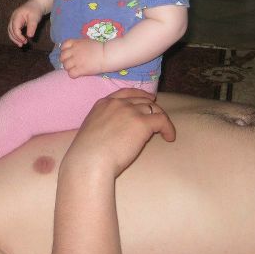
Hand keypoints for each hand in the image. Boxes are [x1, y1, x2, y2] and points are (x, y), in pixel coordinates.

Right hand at [7, 0, 43, 46]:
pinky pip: (13, 30)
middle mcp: (13, 18)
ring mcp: (13, 20)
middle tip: (23, 44)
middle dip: (15, 38)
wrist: (36, 4)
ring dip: (15, 38)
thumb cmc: (35, 10)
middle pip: (10, 30)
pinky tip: (21, 40)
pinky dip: (16, 36)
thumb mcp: (35, 18)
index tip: (25, 41)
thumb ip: (32, 27)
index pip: (15, 28)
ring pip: (10, 31)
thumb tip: (30, 36)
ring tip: (21, 44)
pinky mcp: (16, 22)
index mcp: (16, 16)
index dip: (18, 36)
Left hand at [58, 38, 104, 76]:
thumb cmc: (99, 48)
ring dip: (69, 68)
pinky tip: (78, 73)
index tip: (69, 54)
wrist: (107, 55)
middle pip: (62, 57)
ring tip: (75, 68)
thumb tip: (74, 49)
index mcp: (76, 43)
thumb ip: (78, 45)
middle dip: (65, 60)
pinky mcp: (80, 69)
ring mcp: (76, 60)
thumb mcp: (87, 42)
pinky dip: (73, 74)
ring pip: (65, 66)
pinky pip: (71, 74)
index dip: (64, 50)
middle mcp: (74, 51)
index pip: (63, 46)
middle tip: (71, 63)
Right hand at [61, 89, 175, 179]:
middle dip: (152, 106)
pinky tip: (169, 137)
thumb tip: (100, 132)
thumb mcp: (88, 130)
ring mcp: (130, 111)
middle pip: (142, 99)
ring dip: (161, 119)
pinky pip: (162, 120)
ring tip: (164, 131)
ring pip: (153, 108)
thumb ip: (99, 125)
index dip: (139, 95)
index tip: (148, 99)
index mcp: (103, 104)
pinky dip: (168, 128)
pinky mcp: (142, 123)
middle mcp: (118, 103)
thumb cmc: (86, 153)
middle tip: (158, 115)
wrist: (90, 160)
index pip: (126, 93)